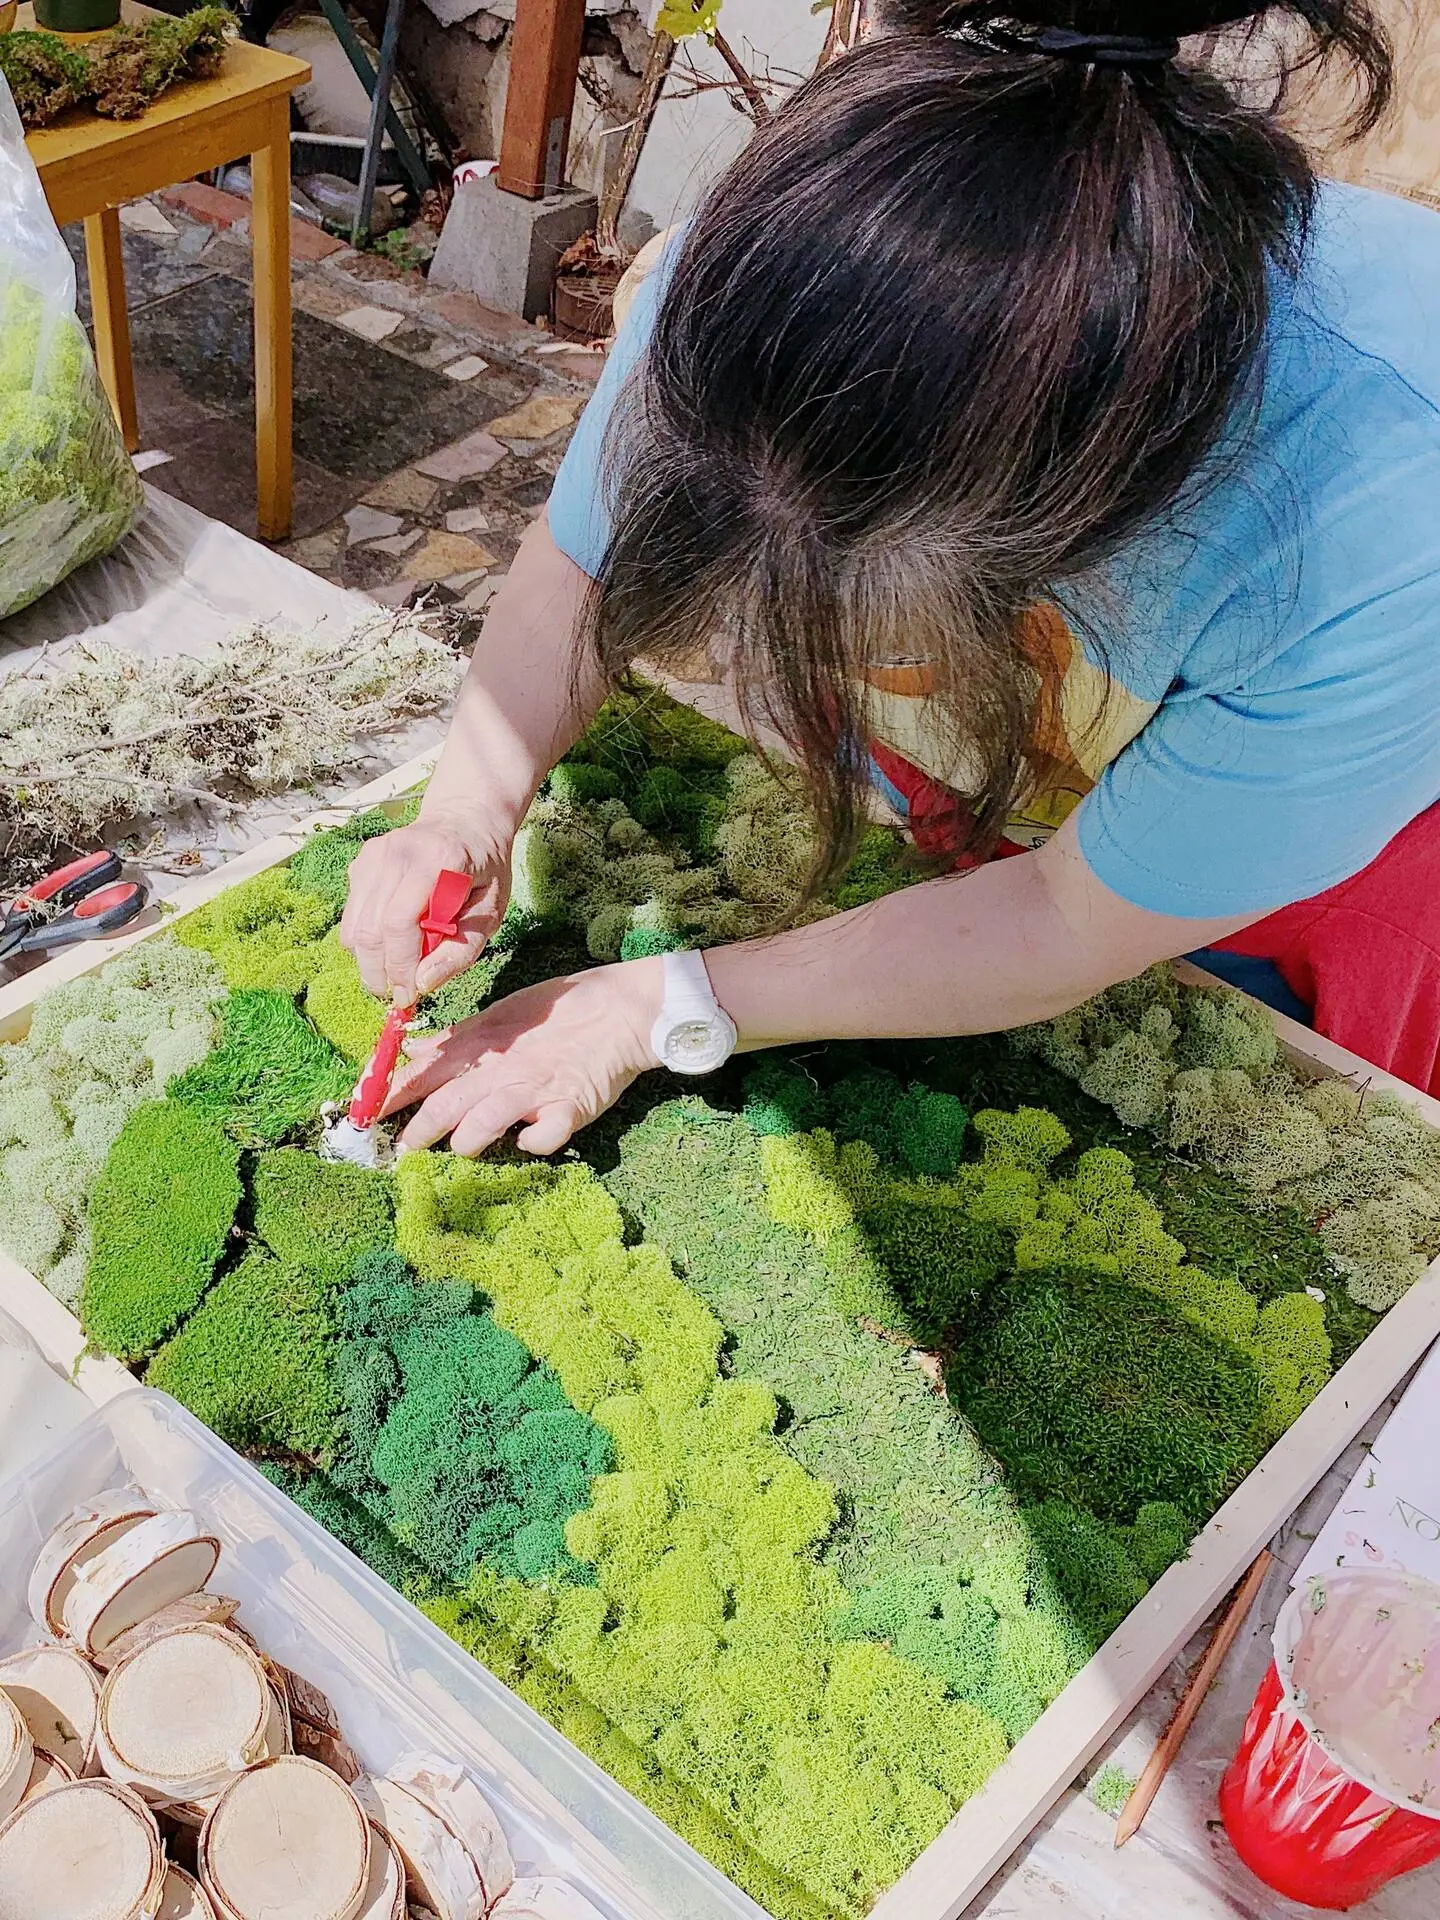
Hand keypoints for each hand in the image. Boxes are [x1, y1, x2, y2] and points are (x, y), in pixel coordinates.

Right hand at [339, 811, 512, 1004]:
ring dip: (368, 962)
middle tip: (397, 995)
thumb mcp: (491, 911)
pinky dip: (365, 940)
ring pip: (353, 927)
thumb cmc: (484, 869)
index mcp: (437, 860)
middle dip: (379, 973)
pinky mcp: (361, 863)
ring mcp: (374, 855)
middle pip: (369, 929)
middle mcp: (397, 853)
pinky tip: (391, 941)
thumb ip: (461, 950)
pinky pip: (352, 915)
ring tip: (393, 974)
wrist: (466, 820)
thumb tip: (423, 985)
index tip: (408, 997)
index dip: (399, 967)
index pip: (400, 923)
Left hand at [381, 960, 663, 1156]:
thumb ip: (457, 1038)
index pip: (423, 1073)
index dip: (389, 1095)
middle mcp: (501, 1070)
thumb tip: (412, 1048)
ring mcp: (533, 1091)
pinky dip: (531, 1144)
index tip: (363, 1114)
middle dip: (417, 1133)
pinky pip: (539, 1139)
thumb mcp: (501, 1015)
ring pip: (480, 1128)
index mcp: (482, 1045)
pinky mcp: (567, 1110)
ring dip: (467, 1142)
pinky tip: (531, 1138)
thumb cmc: (559, 1011)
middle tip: (401, 1152)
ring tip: (467, 1145)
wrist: (622, 1010)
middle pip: (443, 1107)